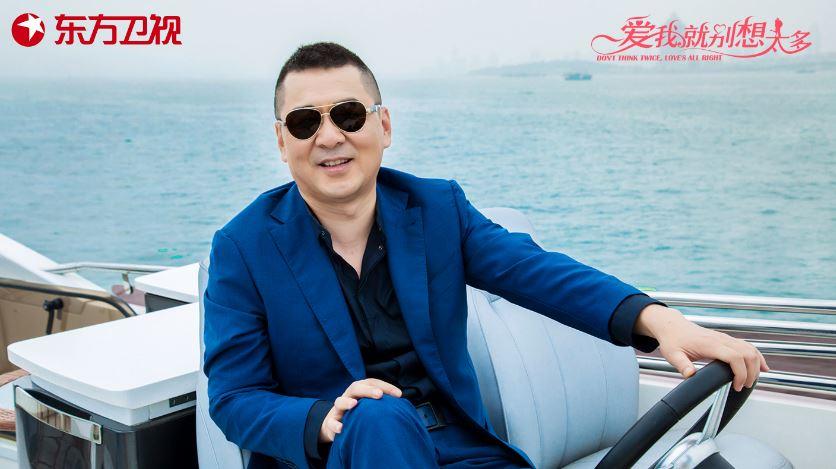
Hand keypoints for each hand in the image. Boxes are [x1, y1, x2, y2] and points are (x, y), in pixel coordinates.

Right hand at [319, 378, 402, 443]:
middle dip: (367, 390)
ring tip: (354, 405)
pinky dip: (335, 424)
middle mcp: (349, 397)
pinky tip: (342, 428)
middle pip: (356, 388)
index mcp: (360, 391)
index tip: (399, 394)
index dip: (385, 386)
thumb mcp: (368, 407)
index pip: (372, 383)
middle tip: (379, 395)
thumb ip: (381, 405)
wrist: (335, 424)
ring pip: (339, 401)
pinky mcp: (331, 422)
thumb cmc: (358, 414)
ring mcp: (338, 409)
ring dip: (347, 402)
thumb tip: (402, 406)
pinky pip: (331, 422)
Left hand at [635, 304, 769, 391]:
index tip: (737, 386)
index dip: (740, 373)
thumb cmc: (673, 340)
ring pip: (750, 349)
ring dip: (756, 365)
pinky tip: (763, 367)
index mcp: (710, 344)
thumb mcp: (672, 354)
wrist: (672, 326)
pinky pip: (747, 346)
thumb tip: (690, 375)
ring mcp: (725, 338)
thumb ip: (682, 365)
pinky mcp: (727, 339)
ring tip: (752, 381)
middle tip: (743, 387)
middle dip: (751, 373)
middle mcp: (721, 339)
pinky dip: (757, 357)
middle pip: (747, 354)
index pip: (734, 357)